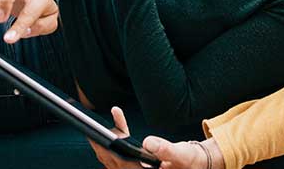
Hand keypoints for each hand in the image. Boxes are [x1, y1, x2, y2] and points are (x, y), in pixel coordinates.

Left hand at [88, 107, 223, 168]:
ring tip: (99, 121)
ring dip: (103, 140)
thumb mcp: (182, 155)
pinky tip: (117, 119)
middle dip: (100, 142)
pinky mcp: (132, 165)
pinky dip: (114, 138)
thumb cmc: (188, 161)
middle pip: (110, 160)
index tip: (102, 137)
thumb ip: (166, 149)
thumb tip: (148, 143)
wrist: (193, 165)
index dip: (110, 151)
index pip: (122, 164)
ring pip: (110, 157)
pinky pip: (117, 153)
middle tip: (90, 125)